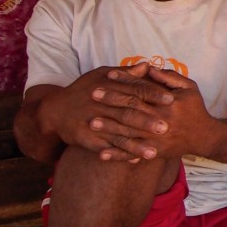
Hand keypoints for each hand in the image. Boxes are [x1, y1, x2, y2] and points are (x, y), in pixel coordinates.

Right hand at [43, 63, 175, 161]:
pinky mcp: (86, 139)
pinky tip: (134, 160)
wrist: (55, 110)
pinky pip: (105, 148)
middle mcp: (101, 105)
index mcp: (108, 87)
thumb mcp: (101, 76)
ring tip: (154, 152)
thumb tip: (147, 66)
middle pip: (127, 113)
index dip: (153, 95)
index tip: (171, 99)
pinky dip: (119, 154)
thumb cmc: (83, 90)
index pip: (134, 90)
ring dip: (136, 144)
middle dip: (147, 121)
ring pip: (118, 134)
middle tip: (167, 127)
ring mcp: (93, 123)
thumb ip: (125, 74)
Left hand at [100, 65, 217, 160]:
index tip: (107, 77)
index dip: (124, 83)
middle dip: (111, 103)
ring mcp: (156, 139)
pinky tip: (102, 154)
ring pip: (129, 134)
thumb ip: (169, 77)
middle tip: (92, 95)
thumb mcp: (189, 88)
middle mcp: (161, 122)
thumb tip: (149, 69)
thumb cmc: (195, 109)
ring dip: (109, 128)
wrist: (205, 137)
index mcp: (167, 104)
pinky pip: (133, 155)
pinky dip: (117, 155)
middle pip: (131, 110)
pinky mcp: (155, 153)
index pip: (141, 91)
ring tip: (92, 122)